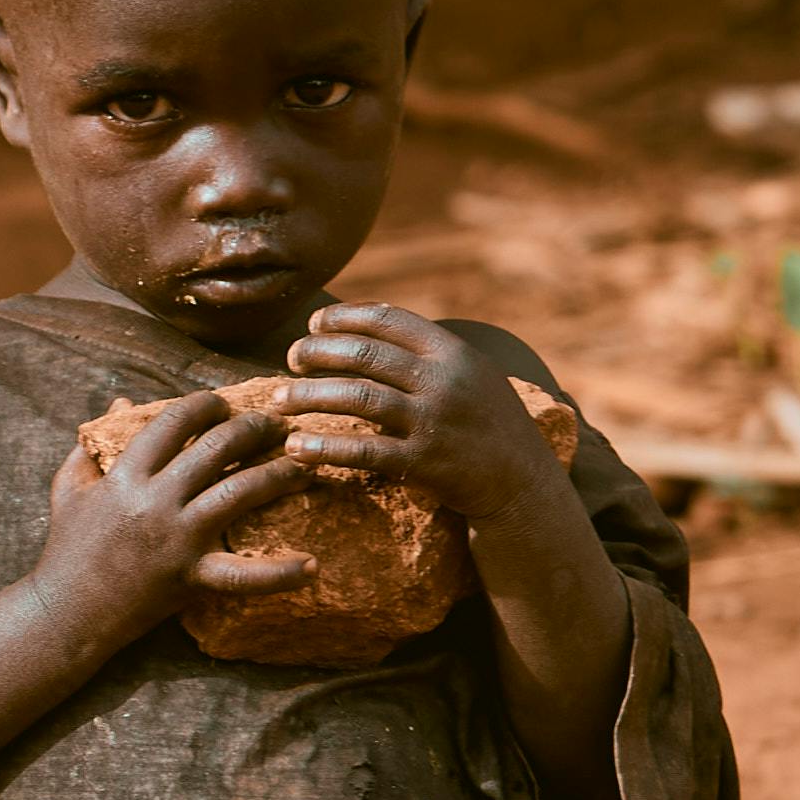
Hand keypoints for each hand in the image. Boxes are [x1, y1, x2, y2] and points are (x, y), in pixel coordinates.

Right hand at [37, 392, 309, 653]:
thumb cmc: (67, 547)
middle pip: (216, 447)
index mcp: (125, 474)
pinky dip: (279, 573)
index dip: (205, 404)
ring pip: (239, 492)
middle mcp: (154, 500)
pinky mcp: (190, 577)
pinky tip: (311, 565)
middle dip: (253, 428)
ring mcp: (176, 538)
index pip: (174, 422)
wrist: (65, 612)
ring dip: (278, 473)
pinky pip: (243, 575)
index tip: (224, 402)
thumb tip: (121, 402)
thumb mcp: (70, 486)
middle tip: (277, 425)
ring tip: (304, 464)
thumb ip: (92, 441)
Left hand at [281, 306, 573, 554]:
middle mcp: (443, 380)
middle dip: (318, 352)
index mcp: (452, 351)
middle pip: (365, 353)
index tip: (313, 325)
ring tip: (277, 400)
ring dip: (309, 395)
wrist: (521, 481)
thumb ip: (426, 350)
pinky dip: (324, 447)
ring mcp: (433, 421)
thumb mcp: (470, 373)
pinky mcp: (423, 462)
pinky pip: (363, 451)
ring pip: (357, 397)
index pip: (387, 318)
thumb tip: (367, 319)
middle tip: (290, 359)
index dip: (343, 317)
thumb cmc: (485, 422)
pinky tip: (296, 447)